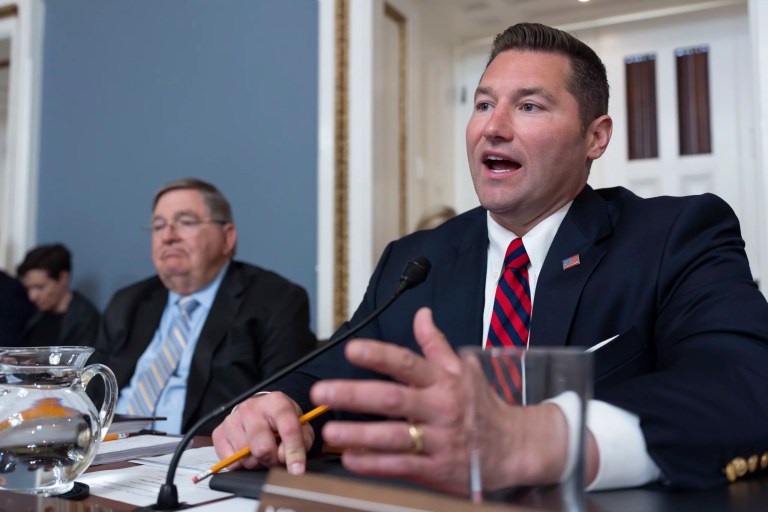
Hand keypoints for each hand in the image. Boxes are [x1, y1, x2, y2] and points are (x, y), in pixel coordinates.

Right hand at [211, 392, 314, 473]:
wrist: (259, 410)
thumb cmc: (281, 419)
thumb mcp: (300, 425)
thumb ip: (302, 440)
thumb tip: (287, 457)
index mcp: (276, 402)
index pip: (288, 429)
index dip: (294, 452)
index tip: (297, 469)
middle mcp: (251, 408)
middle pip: (262, 448)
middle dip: (272, 459)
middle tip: (275, 455)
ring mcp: (233, 419)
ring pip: (246, 458)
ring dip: (257, 461)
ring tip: (261, 450)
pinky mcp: (219, 432)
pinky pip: (230, 461)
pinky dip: (241, 463)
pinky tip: (248, 452)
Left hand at [310, 307, 571, 493]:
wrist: (514, 447)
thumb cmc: (482, 405)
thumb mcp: (464, 370)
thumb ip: (436, 344)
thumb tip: (421, 314)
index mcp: (443, 381)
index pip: (407, 363)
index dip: (379, 355)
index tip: (351, 349)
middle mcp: (439, 408)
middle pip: (393, 399)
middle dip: (354, 395)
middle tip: (323, 393)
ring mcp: (438, 440)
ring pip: (393, 437)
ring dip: (359, 434)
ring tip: (329, 431)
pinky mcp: (438, 469)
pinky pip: (402, 467)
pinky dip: (375, 464)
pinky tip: (351, 460)